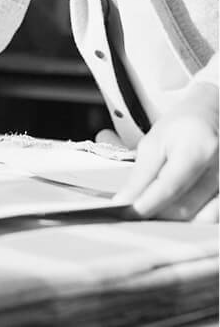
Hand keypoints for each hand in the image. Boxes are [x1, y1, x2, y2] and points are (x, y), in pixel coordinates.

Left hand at [113, 82, 217, 220]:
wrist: (211, 115)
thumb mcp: (154, 143)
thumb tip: (124, 202)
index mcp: (197, 148)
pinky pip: (214, 216)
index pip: (170, 186)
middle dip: (159, 213)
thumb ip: (141, 175)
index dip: (148, 203)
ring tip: (161, 204)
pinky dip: (194, 217)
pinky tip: (180, 207)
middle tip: (140, 207)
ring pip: (201, 218)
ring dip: (177, 219)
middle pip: (186, 208)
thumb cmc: (181, 128)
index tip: (130, 213)